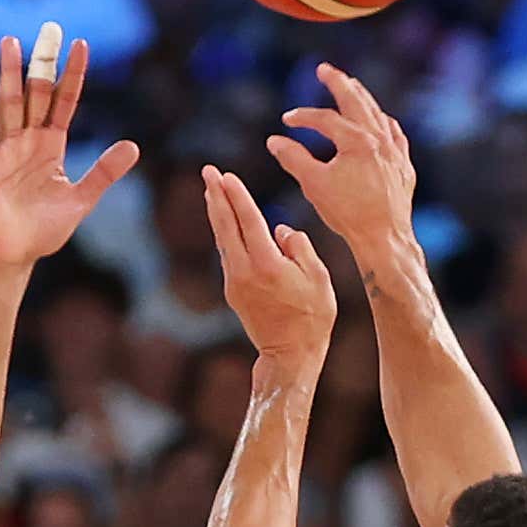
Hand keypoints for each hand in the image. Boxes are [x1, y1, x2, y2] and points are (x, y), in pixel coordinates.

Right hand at [0, 26, 137, 273]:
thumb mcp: (80, 199)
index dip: (73, 74)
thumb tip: (134, 146)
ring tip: (11, 42)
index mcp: (52, 145)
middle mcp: (28, 141)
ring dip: (10, 74)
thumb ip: (103, 172)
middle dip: (42, 62)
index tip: (81, 45)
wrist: (14, 254)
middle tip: (49, 28)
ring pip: (10, 104)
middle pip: (37, 93)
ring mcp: (6, 150)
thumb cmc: (44, 229)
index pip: (65, 102)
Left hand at [200, 165, 338, 371]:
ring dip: (216, 213)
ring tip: (211, 190)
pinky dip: (224, 234)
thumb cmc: (313, 318)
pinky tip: (224, 222)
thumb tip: (280, 230)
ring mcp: (235, 283)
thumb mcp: (319, 279)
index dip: (236, 196)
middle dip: (216, 196)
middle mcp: (245, 271)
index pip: (248, 221)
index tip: (225, 175)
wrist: (290, 355)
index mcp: (268, 265)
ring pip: (222, 239)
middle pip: (226, 226)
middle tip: (207, 171)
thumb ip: (300, 248)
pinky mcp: (233, 291)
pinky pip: (227, 255)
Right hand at [264, 61, 419, 268]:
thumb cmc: (348, 213)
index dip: (303, 117)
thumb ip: (293, 158)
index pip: (325, 119)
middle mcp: (379, 139)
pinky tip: (381, 121)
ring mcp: (395, 151)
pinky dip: (383, 123)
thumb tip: (274, 140)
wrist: (384, 238)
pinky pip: (395, 134)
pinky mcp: (404, 166)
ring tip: (352, 86)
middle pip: (357, 101)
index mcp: (356, 140)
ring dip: (362, 98)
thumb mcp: (314, 184)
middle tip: (325, 69)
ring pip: (378, 115)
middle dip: (338, 83)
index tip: (286, 120)